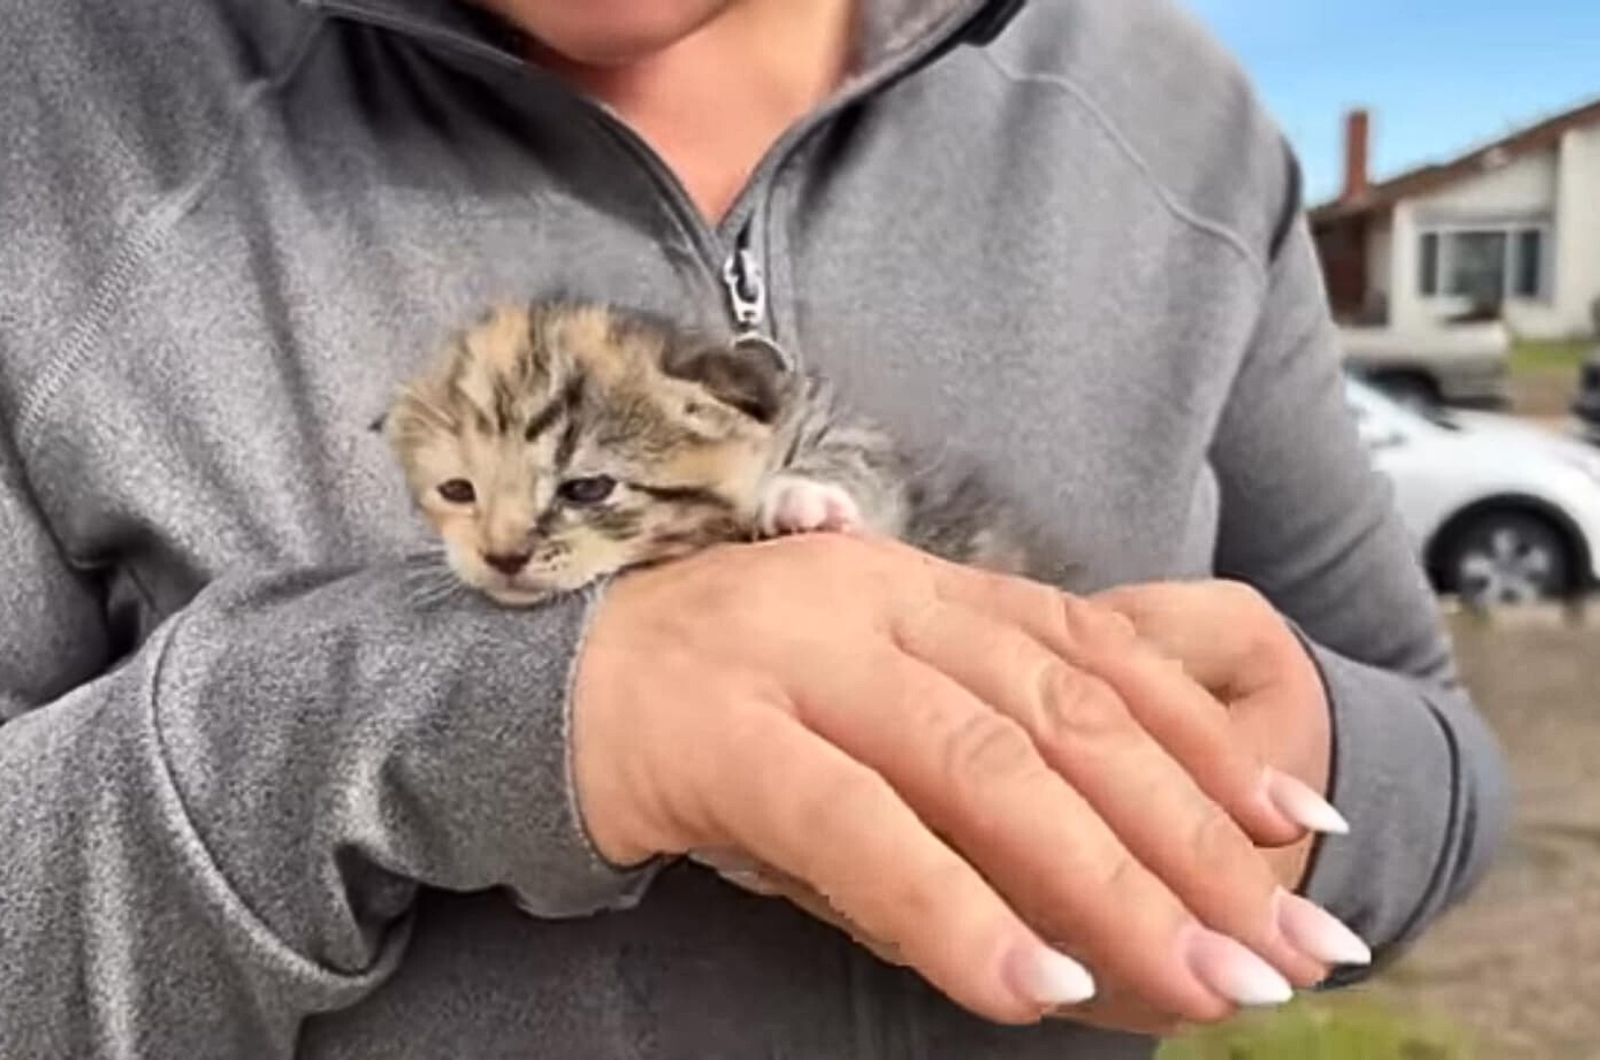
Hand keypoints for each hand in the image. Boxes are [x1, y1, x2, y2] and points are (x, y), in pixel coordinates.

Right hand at [572, 535, 1357, 1025]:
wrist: (535, 685)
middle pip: (1068, 718)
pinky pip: (859, 826)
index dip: (1204, 740)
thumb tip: (1107, 912)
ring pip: (985, 766)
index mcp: (923, 584)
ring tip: (1201, 984)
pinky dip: (954, 909)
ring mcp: (799, 653)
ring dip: (1106, 885)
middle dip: (1192, 839)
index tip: (1300, 829)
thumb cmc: (719, 714)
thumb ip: (970, 791)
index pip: (1095, 653)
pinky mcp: (722, 729)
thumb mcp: (861, 725)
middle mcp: (878, 598)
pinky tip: (1035, 987)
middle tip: (1290, 947)